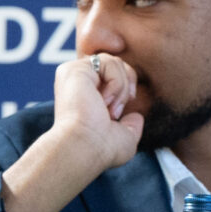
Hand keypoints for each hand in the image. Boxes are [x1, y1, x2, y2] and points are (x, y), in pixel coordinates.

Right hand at [0, 54, 145, 211]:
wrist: (86, 148)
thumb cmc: (101, 149)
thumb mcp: (124, 137)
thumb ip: (131, 125)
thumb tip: (136, 117)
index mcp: (84, 93)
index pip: (112, 75)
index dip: (126, 87)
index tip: (124, 109)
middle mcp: (76, 81)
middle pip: (115, 64)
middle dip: (125, 86)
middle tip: (116, 112)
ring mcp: (73, 73)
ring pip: (114, 62)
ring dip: (121, 89)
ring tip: (110, 110)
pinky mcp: (74, 69)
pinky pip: (108, 62)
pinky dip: (116, 83)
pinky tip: (103, 102)